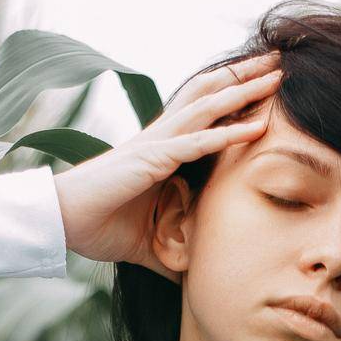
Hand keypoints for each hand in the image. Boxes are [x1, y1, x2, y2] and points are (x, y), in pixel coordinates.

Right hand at [53, 51, 282, 279]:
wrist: (62, 222)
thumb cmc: (99, 226)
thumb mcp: (149, 243)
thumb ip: (175, 253)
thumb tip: (194, 279)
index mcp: (162, 148)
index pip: (203, 111)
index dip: (232, 94)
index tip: (264, 84)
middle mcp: (162, 137)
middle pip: (210, 94)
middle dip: (245, 77)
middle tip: (279, 61)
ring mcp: (157, 144)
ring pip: (208, 107)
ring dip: (244, 92)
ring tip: (277, 76)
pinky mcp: (151, 159)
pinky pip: (197, 143)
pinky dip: (228, 135)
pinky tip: (256, 128)